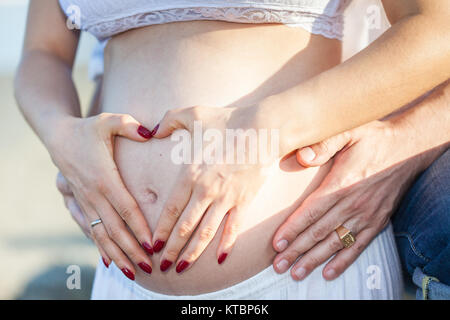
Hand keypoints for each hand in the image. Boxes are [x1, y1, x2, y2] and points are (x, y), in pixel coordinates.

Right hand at [50, 113, 155, 278]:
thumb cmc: (88, 129)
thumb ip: (129, 125)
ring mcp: (85, 202)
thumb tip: (150, 132)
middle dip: (132, 250)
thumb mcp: (108, 121)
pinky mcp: (81, 205)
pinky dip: (100, 247)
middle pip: (115, 228)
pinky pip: (91, 230)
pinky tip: (110, 261)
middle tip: (148, 267)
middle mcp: (94, 195)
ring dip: (117, 254)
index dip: (139, 227)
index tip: (152, 244)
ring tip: (132, 272)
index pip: (126, 208)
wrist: (58, 137)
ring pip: (102, 234)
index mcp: (104, 178)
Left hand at [151, 105, 275, 272]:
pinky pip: (233, 228)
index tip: (151, 245)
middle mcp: (206, 191)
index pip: (171, 210)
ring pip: (206, 232)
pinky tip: (219, 260)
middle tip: (161, 267)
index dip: (160, 230)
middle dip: (171, 249)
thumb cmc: (227, 120)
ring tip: (182, 269)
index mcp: (190, 174)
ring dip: (193, 253)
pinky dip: (226, 245)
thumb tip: (151, 130)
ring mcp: (226, 198)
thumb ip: (167, 121)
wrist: (263, 128)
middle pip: (185, 227)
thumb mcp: (192, 114)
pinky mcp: (244, 200)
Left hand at [272, 120, 429, 280]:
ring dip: (314, 260)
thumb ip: (323, 145)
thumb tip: (300, 157)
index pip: (311, 211)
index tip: (277, 243)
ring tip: (296, 273)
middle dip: (296, 250)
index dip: (293, 229)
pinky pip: (358, 246)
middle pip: (319, 232)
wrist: (408, 148)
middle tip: (278, 265)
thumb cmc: (372, 139)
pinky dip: (343, 261)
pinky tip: (328, 272)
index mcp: (341, 183)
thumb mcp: (347, 133)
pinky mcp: (377, 222)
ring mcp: (366, 216)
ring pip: (335, 243)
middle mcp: (353, 204)